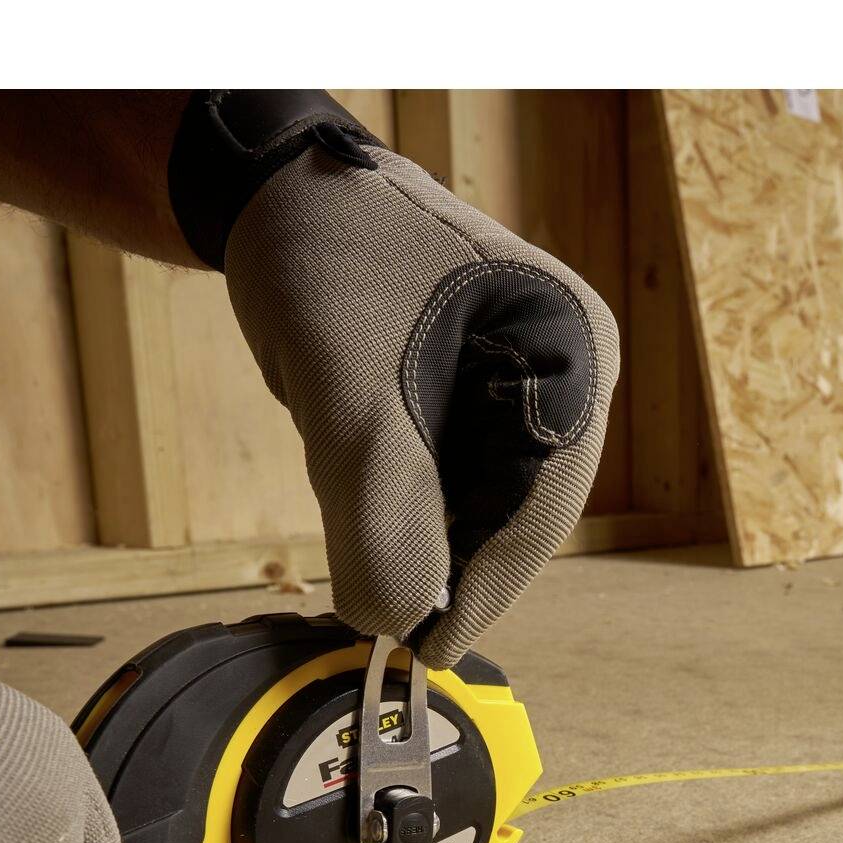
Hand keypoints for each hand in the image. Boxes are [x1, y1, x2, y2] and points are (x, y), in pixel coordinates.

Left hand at [218, 127, 618, 665]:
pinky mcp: (478, 390)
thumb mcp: (349, 402)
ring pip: (484, 499)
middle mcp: (567, 369)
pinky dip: (414, 512)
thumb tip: (396, 623)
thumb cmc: (324, 265)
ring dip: (430, 543)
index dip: (487, 589)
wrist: (270, 189)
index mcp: (572, 351)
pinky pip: (457, 475)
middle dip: (455, 567)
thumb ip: (380, 520)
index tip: (431, 652)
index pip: (544, 504)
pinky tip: (374, 531)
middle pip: (519, 509)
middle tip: (393, 629)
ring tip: (374, 581)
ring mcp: (524, 380)